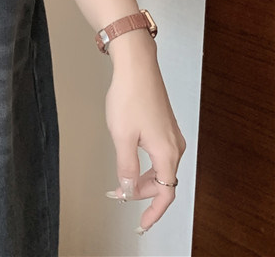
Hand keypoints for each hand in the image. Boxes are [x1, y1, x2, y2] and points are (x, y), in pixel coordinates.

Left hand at [104, 30, 186, 233]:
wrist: (136, 67)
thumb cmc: (129, 96)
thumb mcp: (122, 136)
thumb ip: (126, 166)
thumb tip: (128, 187)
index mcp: (167, 153)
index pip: (165, 194)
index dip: (153, 212)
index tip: (142, 224)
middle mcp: (175, 146)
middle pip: (163, 182)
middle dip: (141, 192)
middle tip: (117, 194)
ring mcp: (172, 134)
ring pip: (161, 168)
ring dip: (143, 178)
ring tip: (121, 180)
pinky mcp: (165, 125)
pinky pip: (160, 154)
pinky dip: (146, 164)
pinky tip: (130, 159)